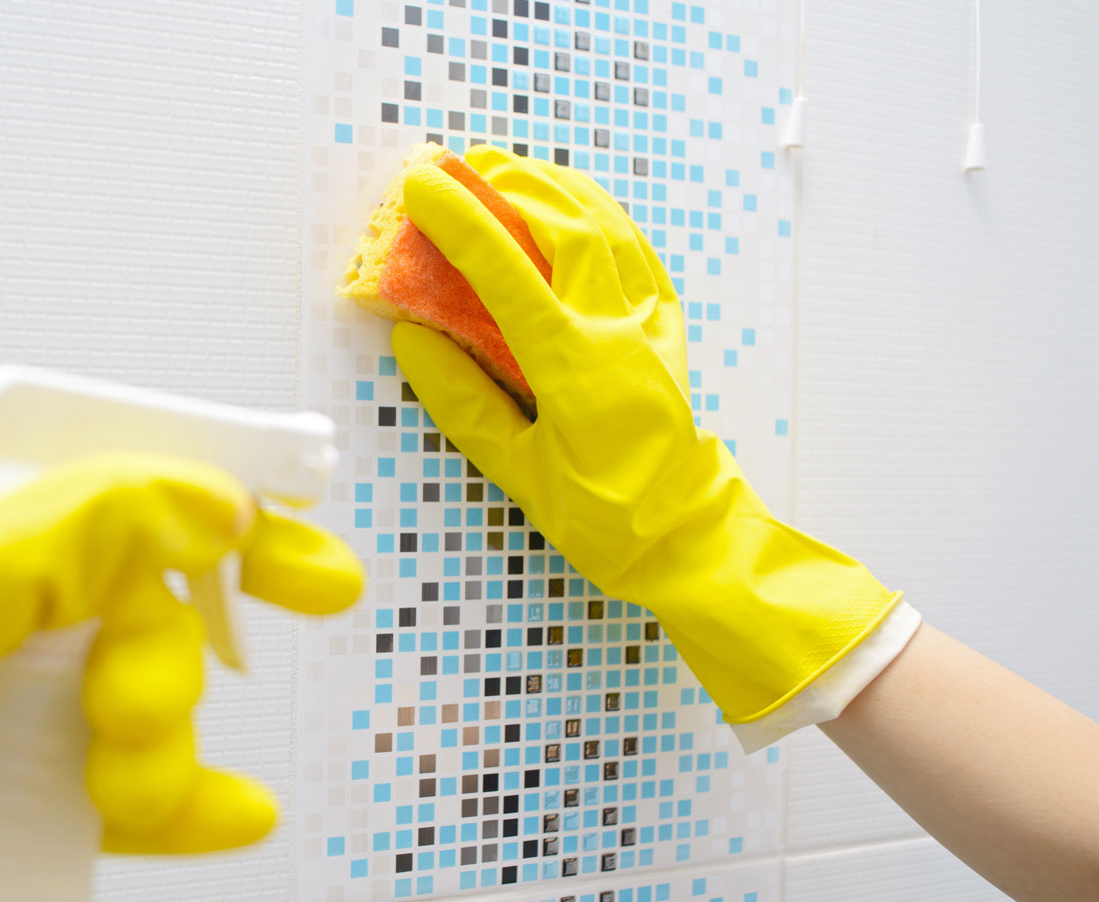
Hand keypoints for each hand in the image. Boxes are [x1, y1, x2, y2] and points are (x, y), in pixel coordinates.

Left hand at [0, 454, 359, 901]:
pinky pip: (131, 785)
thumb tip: (205, 496)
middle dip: (194, 629)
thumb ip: (68, 536)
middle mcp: (8, 597)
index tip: (307, 525)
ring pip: (146, 696)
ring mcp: (16, 692)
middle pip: (154, 593)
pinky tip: (232, 821)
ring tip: (129, 776)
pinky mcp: (22, 783)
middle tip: (274, 622)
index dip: (228, 497)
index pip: (127, 484)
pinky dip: (185, 804)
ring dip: (167, 736)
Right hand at [390, 145, 897, 720]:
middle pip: (568, 227)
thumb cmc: (600, 519)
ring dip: (559, 189)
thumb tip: (413, 340)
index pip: (509, 273)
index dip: (462, 221)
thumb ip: (463, 404)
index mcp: (576, 369)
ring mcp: (651, 327)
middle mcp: (619, 333)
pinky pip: (641, 255)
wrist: (685, 537)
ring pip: (610, 229)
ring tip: (513, 171)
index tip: (423, 186)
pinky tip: (579, 207)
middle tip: (464, 166)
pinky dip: (607, 219)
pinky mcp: (669, 332)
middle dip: (513, 184)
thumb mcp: (517, 474)